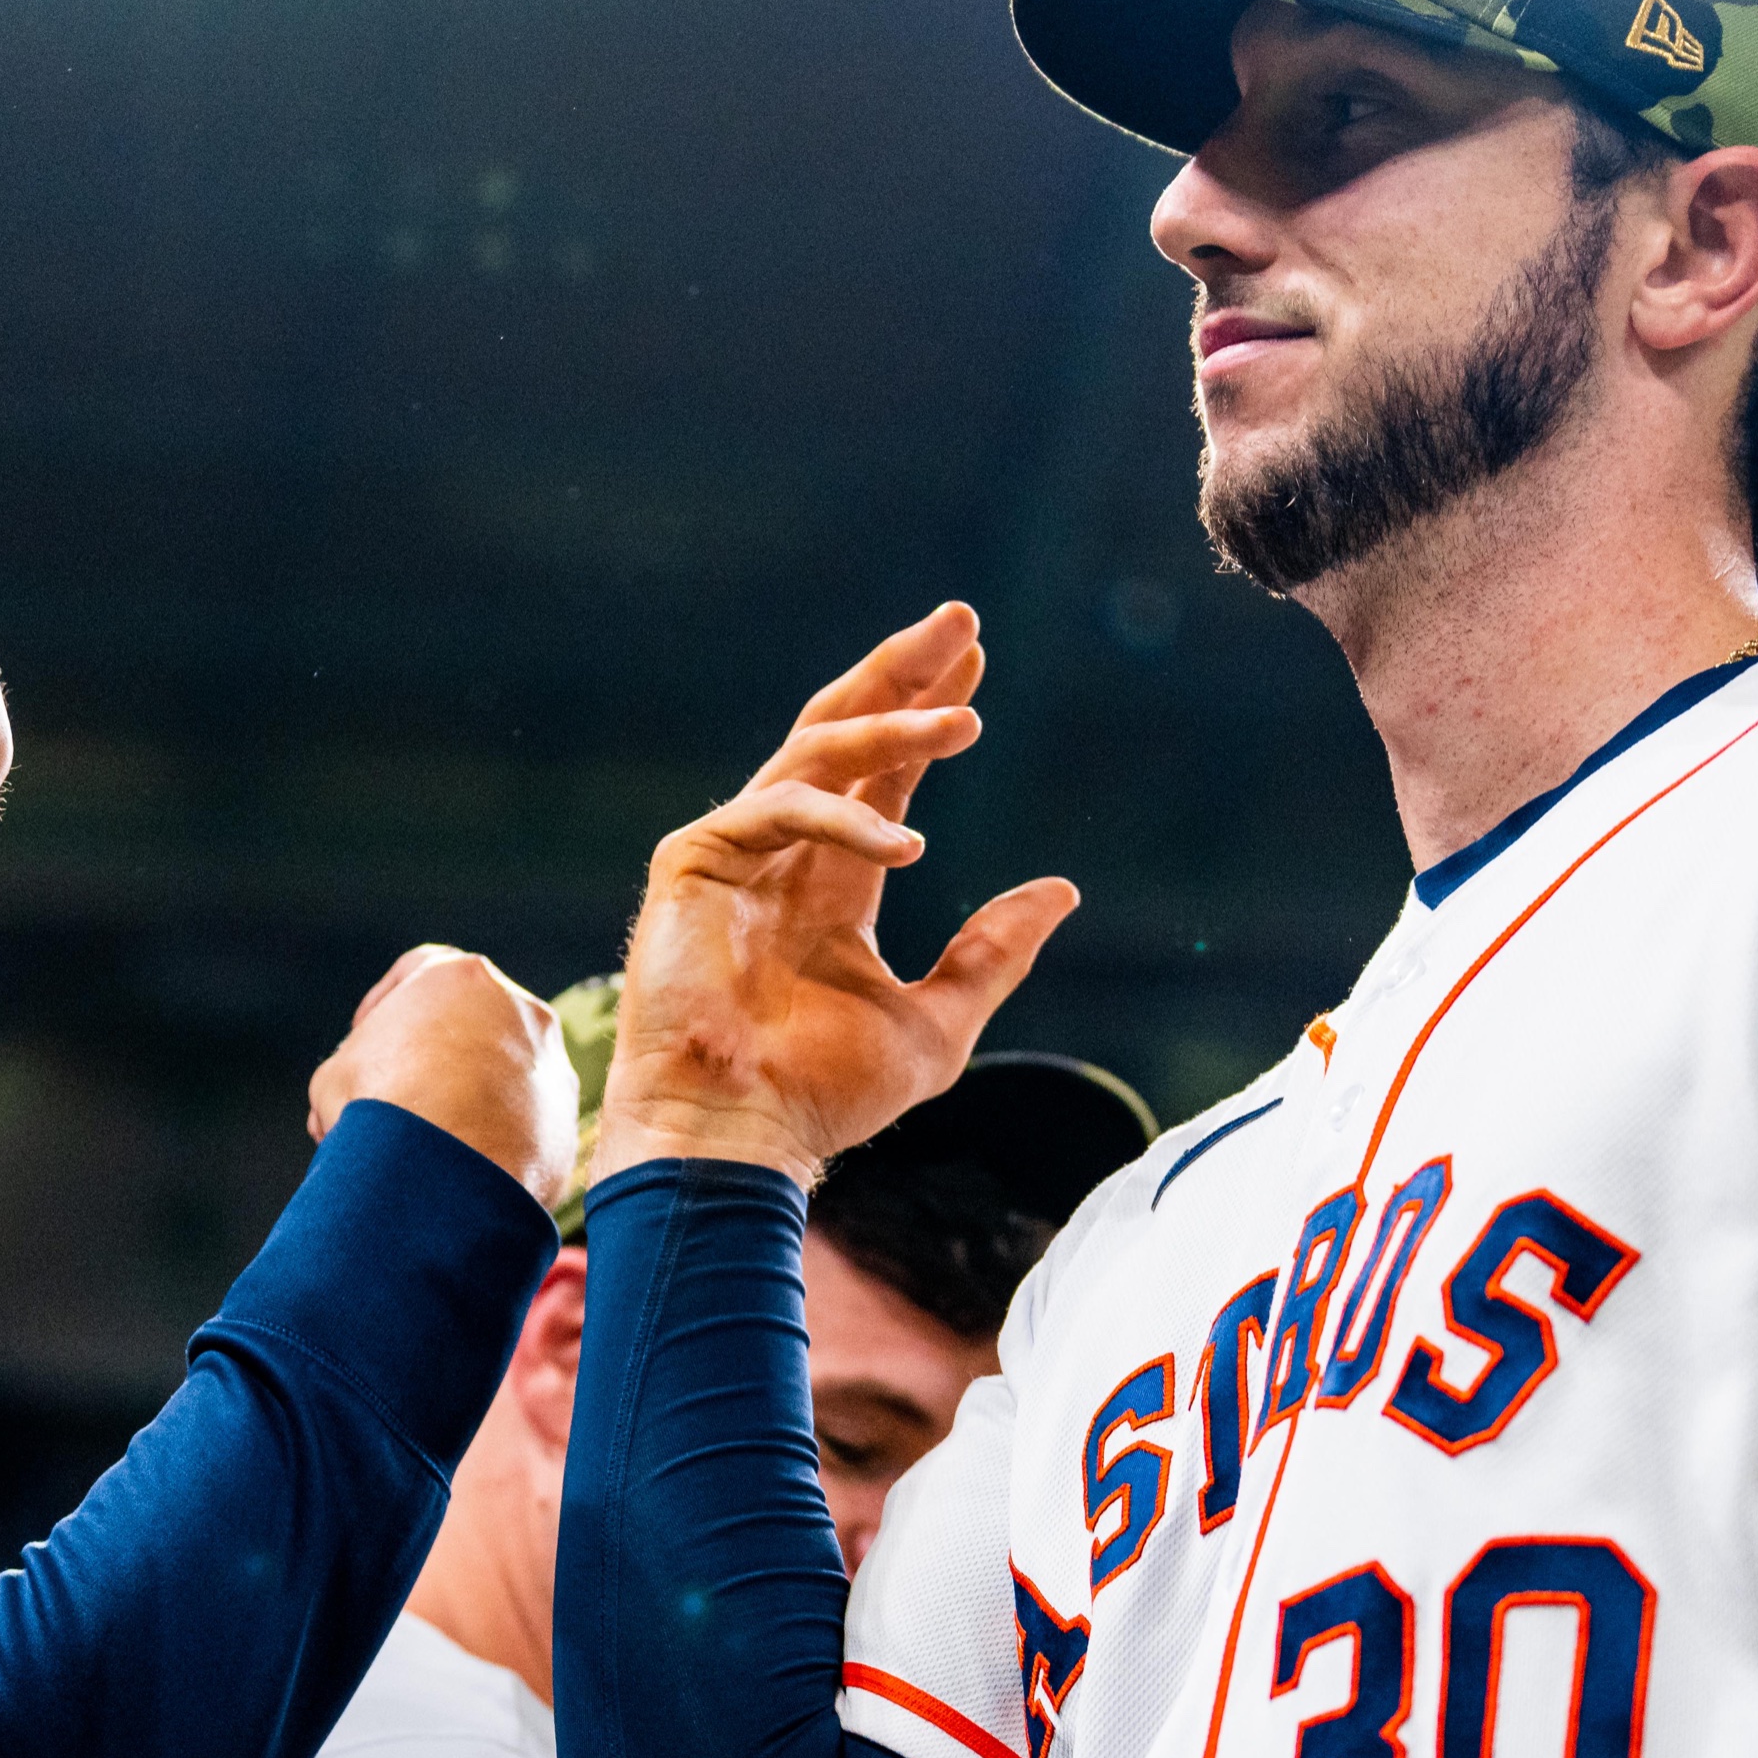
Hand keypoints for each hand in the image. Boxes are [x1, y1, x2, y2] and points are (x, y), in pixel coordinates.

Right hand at [309, 945, 577, 1217]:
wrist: (443, 1169)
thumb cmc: (379, 1107)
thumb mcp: (334, 1078)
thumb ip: (352, 1070)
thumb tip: (345, 1106)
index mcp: (460, 977)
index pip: (419, 971)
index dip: (385, 1005)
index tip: (365, 1039)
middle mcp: (518, 1007)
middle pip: (469, 1022)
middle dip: (433, 1056)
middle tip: (397, 1097)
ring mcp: (551, 1062)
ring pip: (505, 1074)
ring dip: (471, 1100)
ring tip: (427, 1146)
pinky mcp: (565, 1118)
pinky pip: (528, 1121)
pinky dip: (499, 1138)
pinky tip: (462, 1170)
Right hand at [595, 604, 1076, 1184]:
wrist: (739, 1138)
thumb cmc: (822, 1095)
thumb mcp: (936, 1022)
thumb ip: (992, 953)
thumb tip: (1063, 890)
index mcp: (831, 884)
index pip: (883, 773)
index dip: (926, 713)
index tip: (977, 661)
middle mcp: (782, 854)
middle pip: (843, 732)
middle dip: (901, 672)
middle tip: (961, 620)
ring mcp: (734, 853)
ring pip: (816, 752)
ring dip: (891, 725)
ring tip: (965, 718)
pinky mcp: (695, 862)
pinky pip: (780, 808)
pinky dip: (846, 818)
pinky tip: (907, 842)